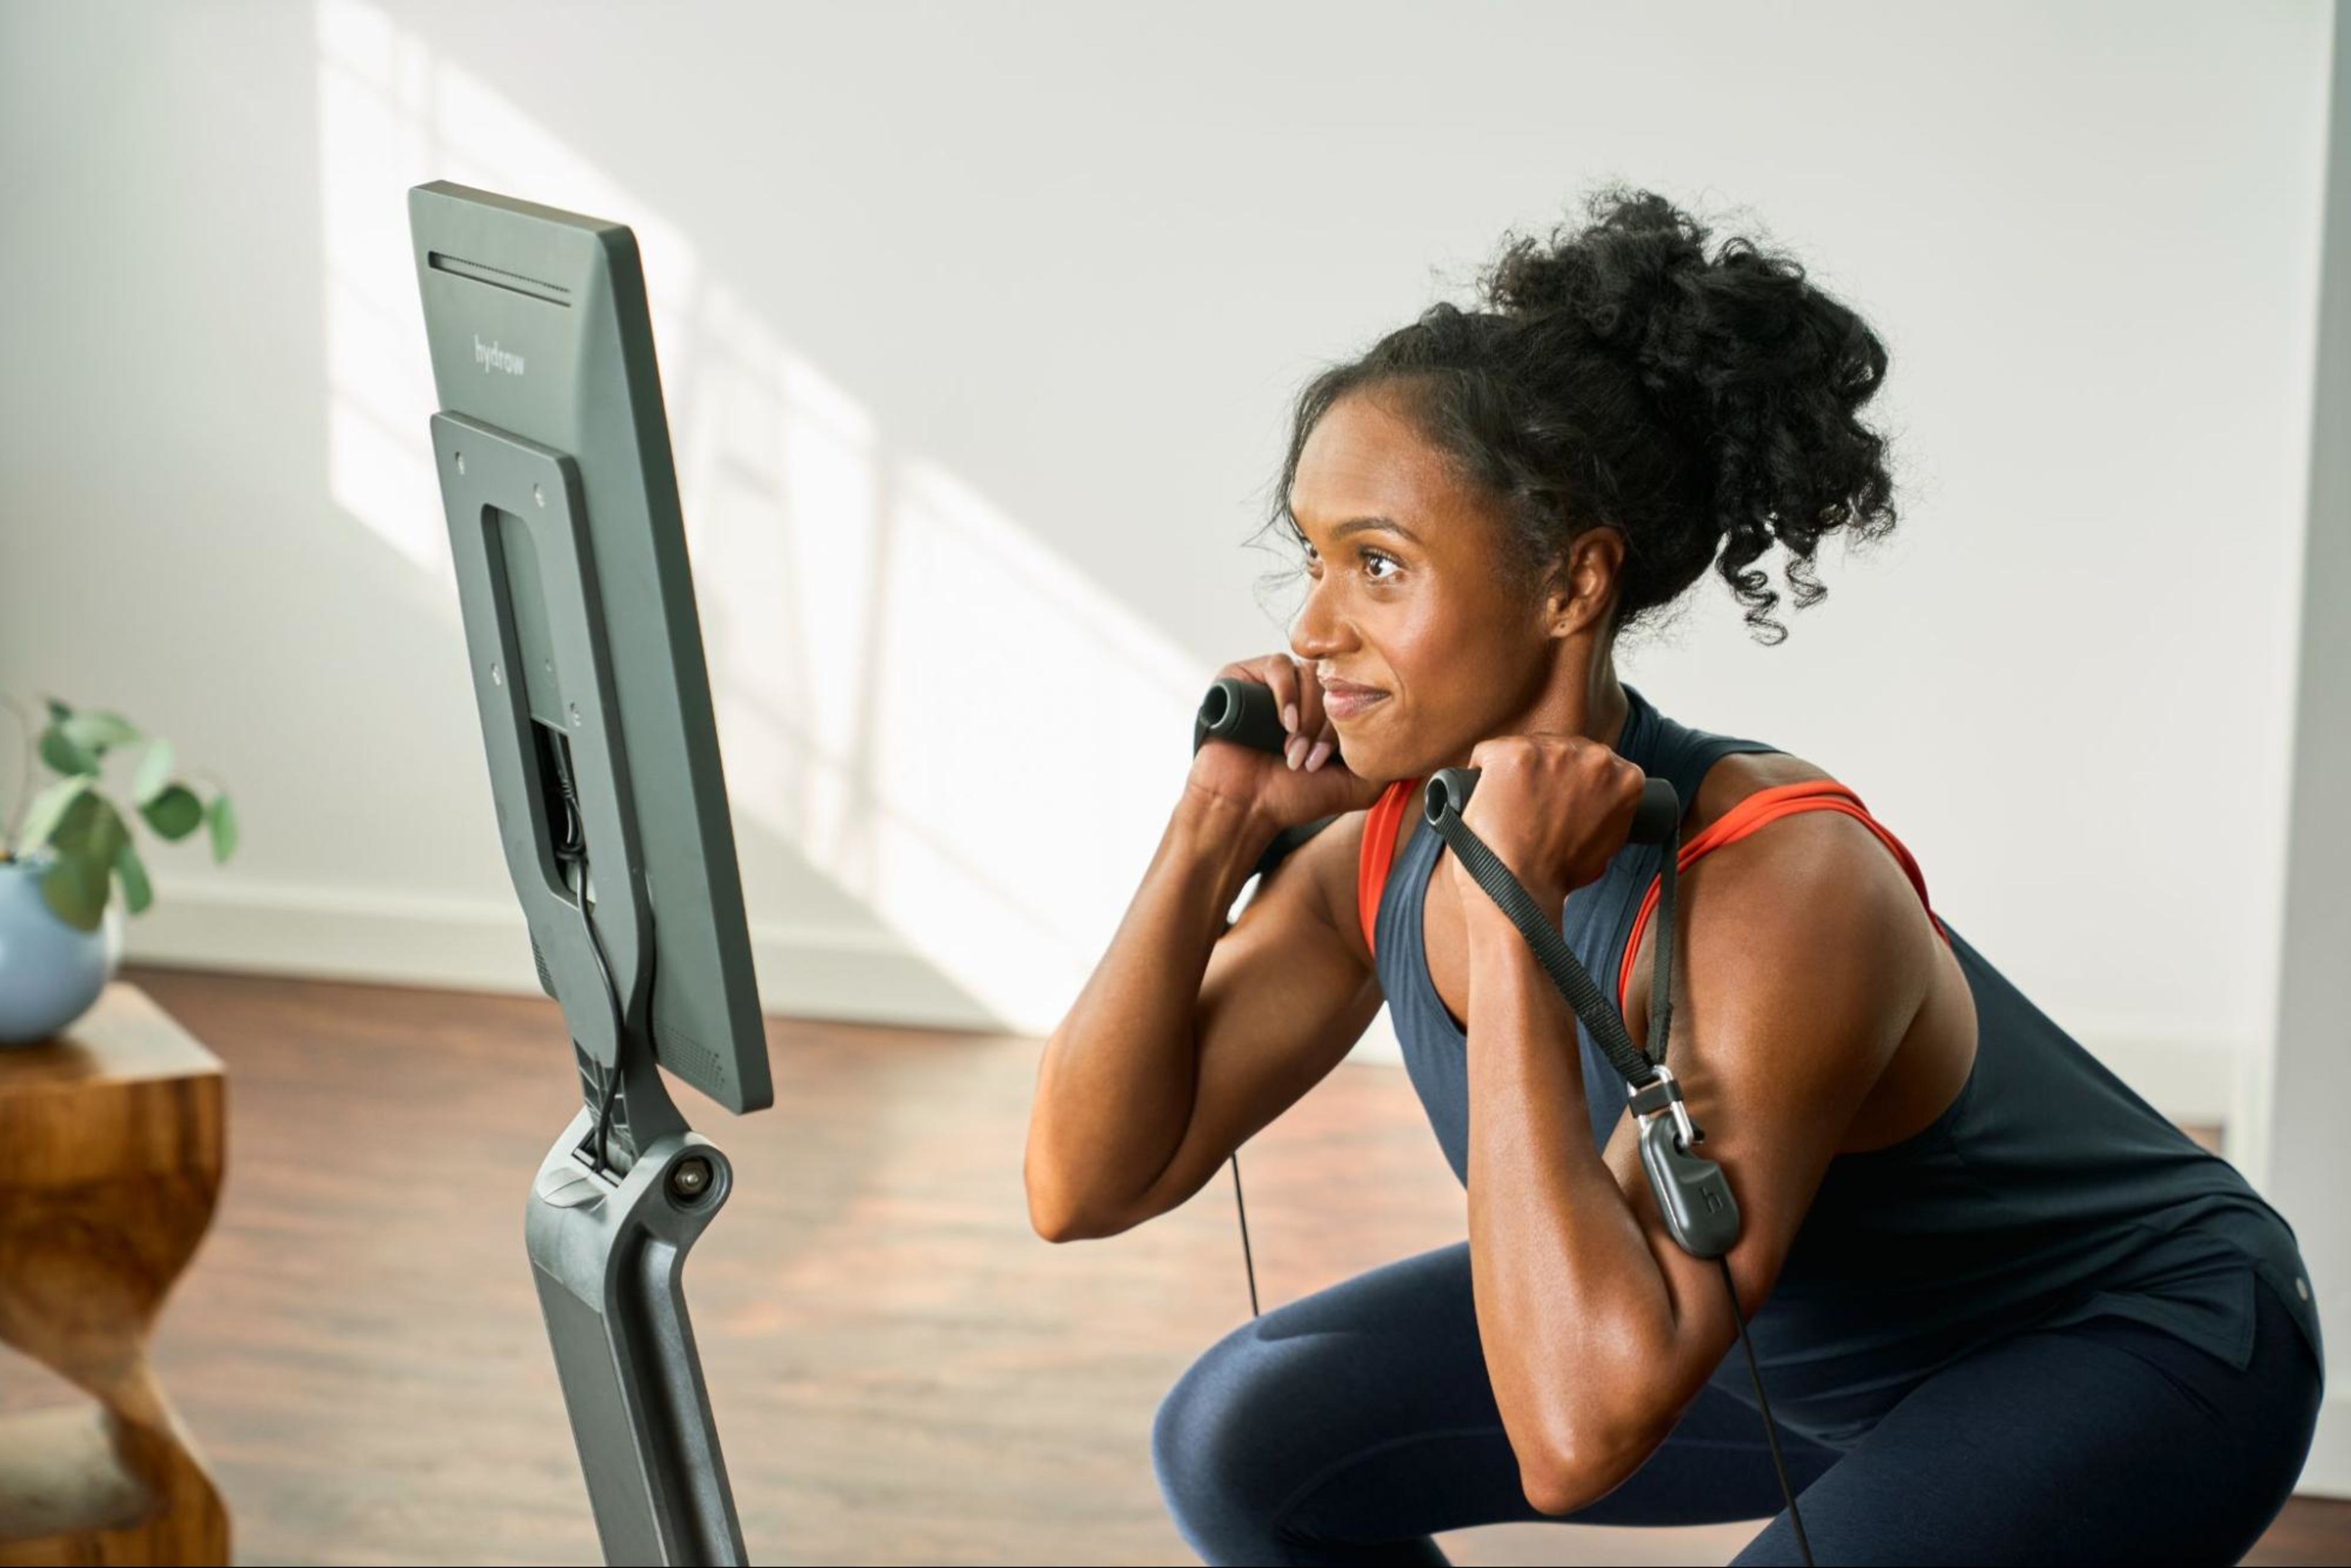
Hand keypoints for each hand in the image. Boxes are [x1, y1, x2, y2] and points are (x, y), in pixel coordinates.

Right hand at [1186, 653, 1386, 830]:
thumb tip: (1419, 744)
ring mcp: (1275, 682)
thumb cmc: (1292, 796)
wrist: (1245, 806)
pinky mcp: (1245, 676)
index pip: (1355, 692)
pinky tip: (1283, 723)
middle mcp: (1303, 691)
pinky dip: (1286, 694)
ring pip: (1310, 674)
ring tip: (1291, 749)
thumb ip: (1388, 763)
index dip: (1346, 726)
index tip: (1327, 762)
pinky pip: (1278, 664)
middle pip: (1333, 682)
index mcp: (1328, 708)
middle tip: (1308, 759)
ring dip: (1306, 716)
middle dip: (1325, 725)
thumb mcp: (1356, 785)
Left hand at [1444, 733, 1648, 912]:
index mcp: (1624, 777)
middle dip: (1545, 771)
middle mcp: (1593, 757)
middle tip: (1531, 807)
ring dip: (1515, 771)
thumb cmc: (1557, 875)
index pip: (1592, 760)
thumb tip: (1595, 801)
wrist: (1521, 890)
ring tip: (1511, 808)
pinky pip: (1487, 754)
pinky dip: (1482, 773)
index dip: (1570, 778)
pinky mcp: (1509, 754)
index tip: (1556, 796)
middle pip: (1560, 748)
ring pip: (1526, 748)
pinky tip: (1487, 799)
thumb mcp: (1608, 844)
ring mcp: (1551, 752)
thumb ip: (1609, 813)